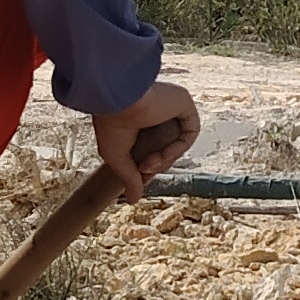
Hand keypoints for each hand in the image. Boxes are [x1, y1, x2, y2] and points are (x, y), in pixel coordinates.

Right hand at [95, 84, 201, 200]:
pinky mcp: (184, 102)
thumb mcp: (117, 157)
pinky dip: (178, 149)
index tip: (140, 177)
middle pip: (168, 147)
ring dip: (166, 160)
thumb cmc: (110, 123)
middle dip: (157, 164)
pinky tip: (161, 155)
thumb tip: (134, 200)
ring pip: (179, 142)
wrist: (116, 99)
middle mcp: (158, 111)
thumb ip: (130, 178)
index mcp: (140, 118)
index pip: (154, 147)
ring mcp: (172, 106)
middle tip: (143, 170)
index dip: (150, 166)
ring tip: (148, 163)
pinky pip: (190, 133)